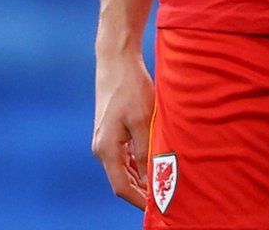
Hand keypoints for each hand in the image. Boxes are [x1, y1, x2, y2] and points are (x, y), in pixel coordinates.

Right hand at [93, 47, 155, 207]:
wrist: (116, 61)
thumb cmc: (131, 88)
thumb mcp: (143, 121)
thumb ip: (145, 153)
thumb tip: (149, 180)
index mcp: (106, 149)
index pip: (122, 188)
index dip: (140, 201)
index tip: (159, 208)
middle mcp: (102, 148)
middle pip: (122, 181)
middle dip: (142, 192)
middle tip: (166, 198)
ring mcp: (105, 140)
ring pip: (124, 170)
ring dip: (141, 178)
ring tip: (164, 183)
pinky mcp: (111, 132)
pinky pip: (124, 157)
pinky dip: (138, 165)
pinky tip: (154, 165)